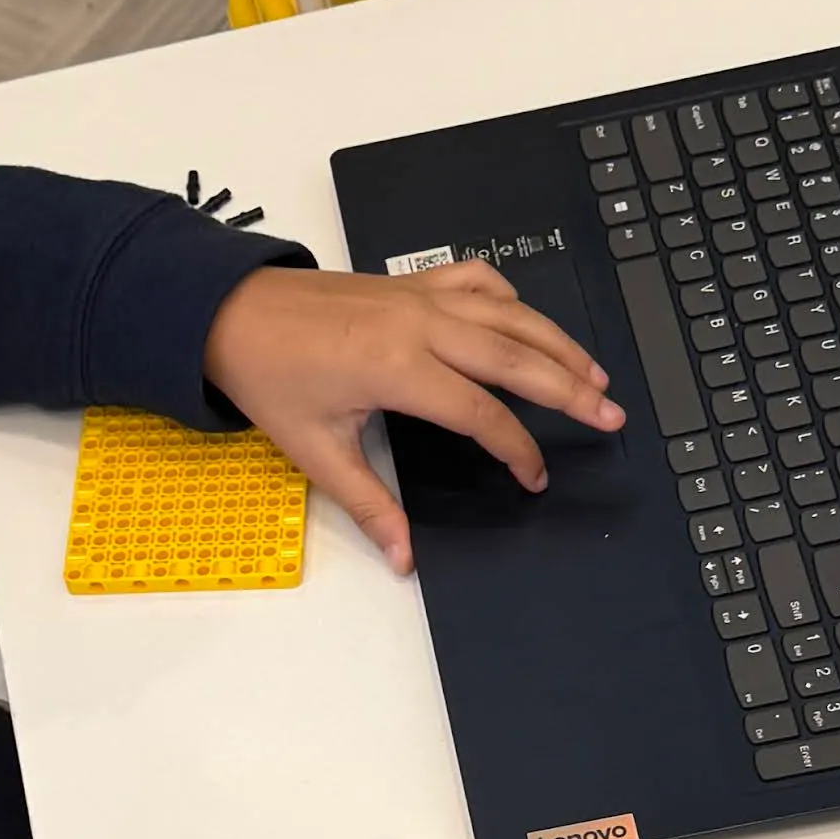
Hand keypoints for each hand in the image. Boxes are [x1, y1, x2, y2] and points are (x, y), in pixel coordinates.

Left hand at [203, 262, 622, 575]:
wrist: (227, 313)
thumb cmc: (268, 377)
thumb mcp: (315, 451)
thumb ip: (370, 504)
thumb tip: (404, 557)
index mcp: (398, 368)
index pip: (482, 413)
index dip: (516, 450)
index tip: (534, 478)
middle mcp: (419, 324)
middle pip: (516, 357)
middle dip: (569, 388)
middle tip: (611, 414)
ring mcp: (418, 296)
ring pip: (508, 314)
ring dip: (556, 342)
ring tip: (594, 373)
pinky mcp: (409, 281)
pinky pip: (477, 281)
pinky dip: (509, 299)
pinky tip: (527, 321)